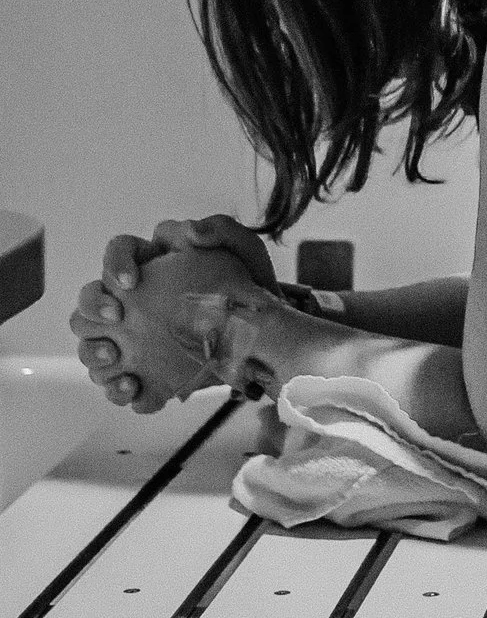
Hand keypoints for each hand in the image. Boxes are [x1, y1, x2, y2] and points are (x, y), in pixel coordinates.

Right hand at [77, 218, 278, 409]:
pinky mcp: (145, 367)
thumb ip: (220, 230)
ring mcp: (134, 335)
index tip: (131, 282)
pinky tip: (132, 387)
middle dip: (92, 307)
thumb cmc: (250, 283)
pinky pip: (117, 380)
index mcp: (151, 263)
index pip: (118, 253)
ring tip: (114, 355)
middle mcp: (133, 299)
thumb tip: (190, 230)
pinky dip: (117, 387)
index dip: (115, 265)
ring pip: (91, 342)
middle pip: (89, 299)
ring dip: (92, 350)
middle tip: (117, 318)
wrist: (265, 329)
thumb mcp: (244, 250)